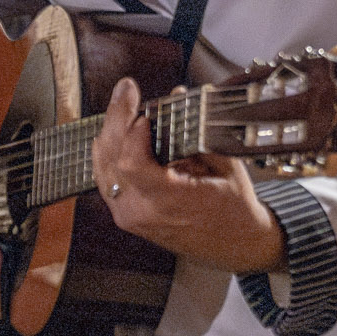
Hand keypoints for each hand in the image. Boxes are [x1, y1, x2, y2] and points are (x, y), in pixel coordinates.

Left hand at [93, 77, 284, 274]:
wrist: (235, 245)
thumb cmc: (234, 208)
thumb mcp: (227, 166)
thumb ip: (197, 131)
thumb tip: (175, 95)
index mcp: (170, 203)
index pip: (131, 164)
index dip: (130, 132)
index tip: (143, 110)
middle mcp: (141, 212)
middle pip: (111, 159)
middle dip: (117, 118)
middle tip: (127, 90)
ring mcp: (128, 216)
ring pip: (102, 166)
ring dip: (110, 131)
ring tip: (124, 104)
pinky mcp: (123, 216)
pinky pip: (105, 178)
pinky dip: (108, 151)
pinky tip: (116, 130)